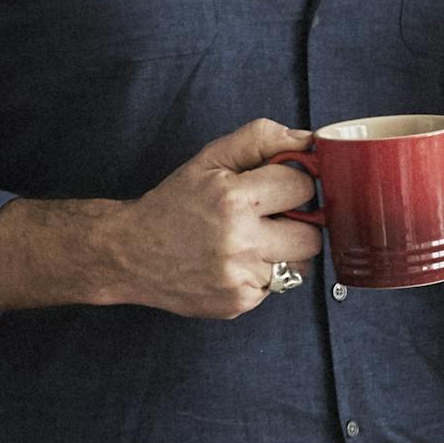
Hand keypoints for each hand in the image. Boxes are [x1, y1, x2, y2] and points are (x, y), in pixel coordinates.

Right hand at [99, 118, 323, 319]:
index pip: (303, 185)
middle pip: (312, 233)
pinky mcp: (240, 302)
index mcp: (233, 199)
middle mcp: (240, 242)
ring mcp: (241, 278)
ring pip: (301, 264)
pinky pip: (278, 285)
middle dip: (298, 222)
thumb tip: (307, 140)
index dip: (293, 182)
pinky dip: (265, 273)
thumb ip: (260, 140)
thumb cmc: (174, 204)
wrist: (131, 253)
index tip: (278, 186)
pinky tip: (237, 262)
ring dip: (286, 250)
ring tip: (254, 240)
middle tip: (271, 216)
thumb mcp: (210, 159)